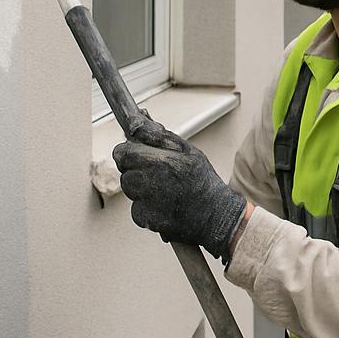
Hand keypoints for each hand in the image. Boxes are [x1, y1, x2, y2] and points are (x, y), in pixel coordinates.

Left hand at [113, 117, 246, 261]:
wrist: (217, 216)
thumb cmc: (203, 181)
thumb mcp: (187, 150)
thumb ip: (159, 135)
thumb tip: (140, 117)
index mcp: (159, 161)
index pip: (122, 152)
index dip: (129, 152)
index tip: (139, 155)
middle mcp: (149, 182)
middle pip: (124, 172)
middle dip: (136, 171)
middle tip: (159, 175)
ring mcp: (145, 204)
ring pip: (130, 191)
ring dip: (141, 190)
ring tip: (164, 191)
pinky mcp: (145, 220)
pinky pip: (136, 210)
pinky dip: (146, 208)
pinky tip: (164, 206)